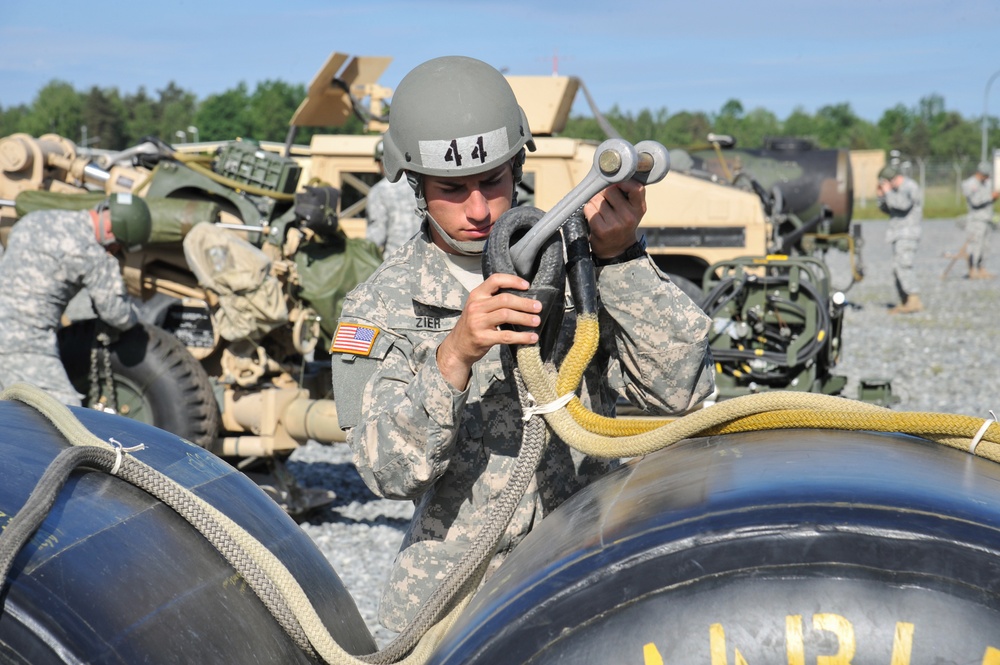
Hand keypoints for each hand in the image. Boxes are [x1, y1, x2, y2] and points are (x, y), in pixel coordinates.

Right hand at [436, 273, 540, 389]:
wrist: (457, 347)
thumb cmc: (472, 325)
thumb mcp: (477, 308)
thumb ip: (493, 300)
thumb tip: (523, 297)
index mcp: (476, 295)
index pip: (495, 280)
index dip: (513, 280)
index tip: (527, 286)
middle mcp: (476, 307)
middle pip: (505, 300)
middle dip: (524, 303)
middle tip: (538, 307)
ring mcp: (478, 323)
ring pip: (507, 315)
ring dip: (525, 318)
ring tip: (537, 321)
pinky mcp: (483, 338)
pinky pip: (507, 336)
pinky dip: (522, 337)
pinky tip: (532, 338)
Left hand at [585, 179, 646, 258]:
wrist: (617, 249)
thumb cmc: (624, 224)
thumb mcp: (634, 209)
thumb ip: (629, 192)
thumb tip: (613, 173)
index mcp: (639, 209)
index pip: (636, 188)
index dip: (624, 182)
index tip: (617, 183)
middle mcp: (629, 217)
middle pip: (610, 190)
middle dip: (604, 192)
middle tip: (606, 201)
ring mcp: (615, 224)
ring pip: (597, 199)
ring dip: (595, 202)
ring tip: (602, 212)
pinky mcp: (601, 230)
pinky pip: (589, 209)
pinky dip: (589, 210)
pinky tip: (595, 218)